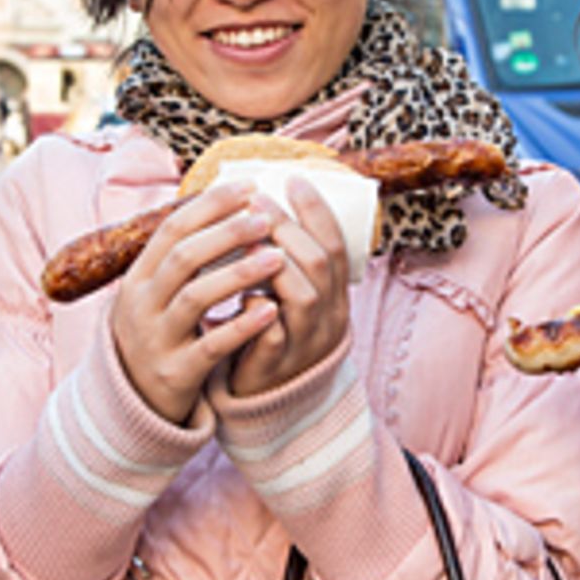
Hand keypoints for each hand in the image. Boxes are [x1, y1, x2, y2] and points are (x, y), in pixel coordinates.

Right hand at [111, 182, 286, 423]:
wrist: (132, 402)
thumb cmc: (159, 334)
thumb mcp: (156, 293)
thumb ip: (183, 256)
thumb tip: (223, 203)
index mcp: (138, 277)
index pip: (173, 229)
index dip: (211, 205)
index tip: (248, 188)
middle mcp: (141, 304)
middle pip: (184, 257)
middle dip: (227, 233)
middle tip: (266, 218)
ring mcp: (156, 339)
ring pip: (195, 297)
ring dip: (238, 273)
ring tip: (277, 257)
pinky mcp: (176, 373)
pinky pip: (211, 346)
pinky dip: (241, 325)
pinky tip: (270, 310)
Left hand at [229, 176, 351, 398]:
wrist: (269, 399)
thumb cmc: (274, 334)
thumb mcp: (292, 297)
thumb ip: (287, 260)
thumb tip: (262, 202)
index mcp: (336, 297)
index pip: (337, 246)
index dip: (317, 211)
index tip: (293, 179)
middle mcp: (328, 318)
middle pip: (319, 264)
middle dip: (288, 227)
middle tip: (257, 200)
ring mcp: (304, 343)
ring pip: (304, 296)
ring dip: (274, 261)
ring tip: (246, 238)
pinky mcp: (276, 365)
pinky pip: (273, 333)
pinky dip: (258, 308)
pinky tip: (242, 291)